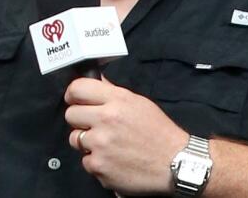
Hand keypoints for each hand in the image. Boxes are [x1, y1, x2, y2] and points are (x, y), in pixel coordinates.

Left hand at [64, 77, 188, 195]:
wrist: (175, 163)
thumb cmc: (159, 133)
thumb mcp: (139, 103)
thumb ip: (114, 92)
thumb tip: (97, 80)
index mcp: (117, 100)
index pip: (77, 88)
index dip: (72, 94)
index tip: (74, 100)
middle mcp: (106, 119)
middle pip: (71, 114)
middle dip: (80, 120)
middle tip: (94, 126)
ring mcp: (100, 144)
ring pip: (74, 139)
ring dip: (87, 142)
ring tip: (107, 145)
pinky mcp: (99, 166)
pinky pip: (85, 161)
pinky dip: (97, 162)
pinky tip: (113, 160)